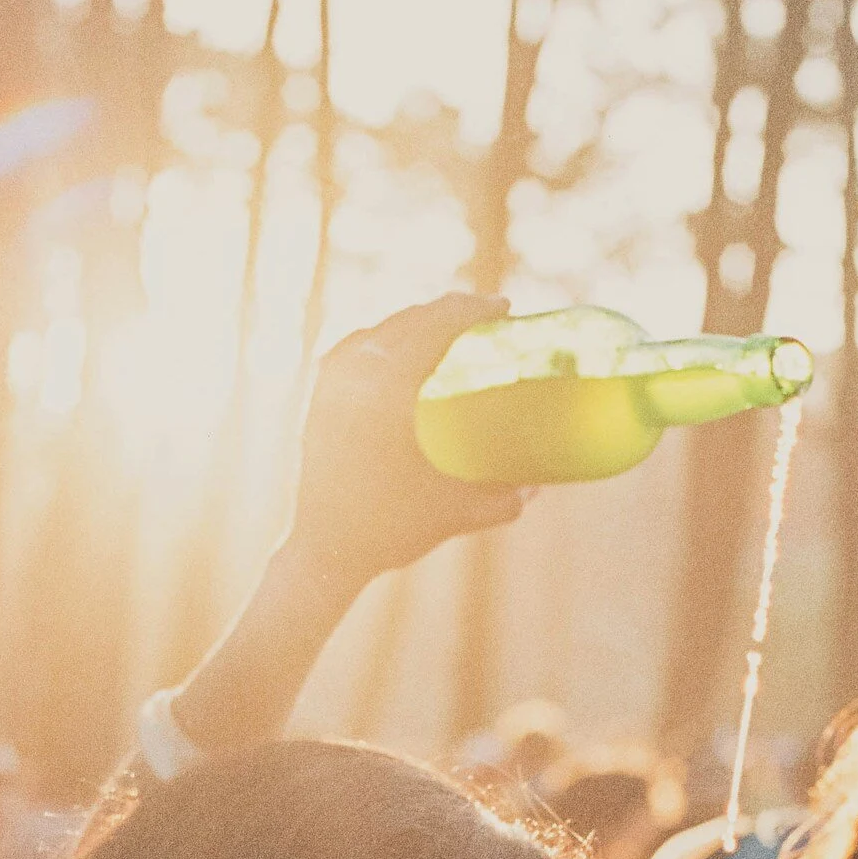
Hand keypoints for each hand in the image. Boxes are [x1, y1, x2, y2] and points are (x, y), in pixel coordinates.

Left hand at [289, 294, 531, 590]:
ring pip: (381, 329)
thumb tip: (538, 484)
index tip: (504, 308)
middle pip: (411, 318)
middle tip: (485, 319)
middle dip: (450, 312)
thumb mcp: (457, 511)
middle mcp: (356, 371)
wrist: (324, 550)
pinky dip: (384, 341)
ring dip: (418, 322)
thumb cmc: (392, 531)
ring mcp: (332, 381)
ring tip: (448, 331)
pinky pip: (355, 348)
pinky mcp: (318, 396)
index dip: (475, 308)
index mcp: (390, 385)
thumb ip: (503, 498)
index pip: (438, 322)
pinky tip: (398, 348)